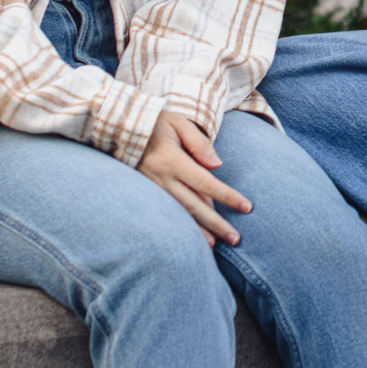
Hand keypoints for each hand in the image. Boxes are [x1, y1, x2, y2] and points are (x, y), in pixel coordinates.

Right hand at [137, 111, 250, 246]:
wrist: (120, 128)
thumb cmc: (156, 122)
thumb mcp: (179, 123)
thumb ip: (199, 143)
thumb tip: (218, 165)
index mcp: (173, 160)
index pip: (206, 183)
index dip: (227, 196)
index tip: (246, 207)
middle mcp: (162, 179)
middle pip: (195, 206)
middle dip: (216, 224)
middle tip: (236, 239)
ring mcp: (153, 189)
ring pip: (180, 214)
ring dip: (199, 231)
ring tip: (217, 245)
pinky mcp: (147, 194)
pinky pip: (168, 212)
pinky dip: (182, 226)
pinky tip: (193, 238)